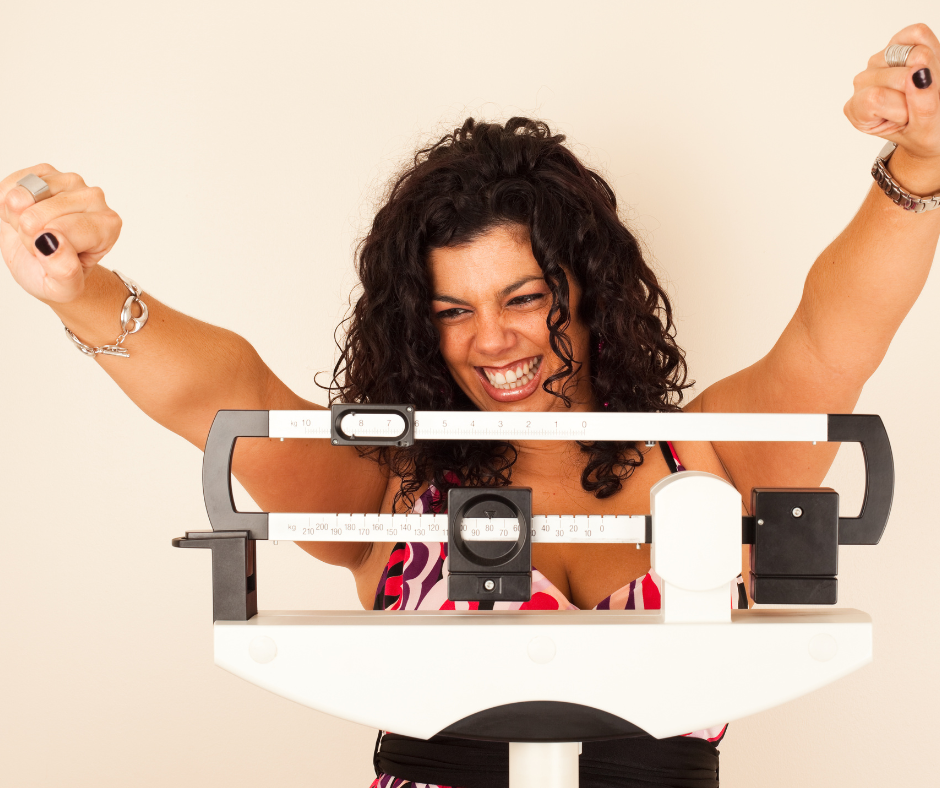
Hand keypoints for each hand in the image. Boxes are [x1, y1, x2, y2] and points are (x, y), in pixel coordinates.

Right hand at [0, 164, 121, 303]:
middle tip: (44, 243)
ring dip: (18, 218)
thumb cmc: (58, 273)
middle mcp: (94, 198)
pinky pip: (10, 186)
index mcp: (108, 226)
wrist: (44, 261)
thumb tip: (52, 243)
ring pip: (22, 197)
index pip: (61, 232)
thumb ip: (65, 273)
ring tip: (33, 228)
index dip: (46, 249)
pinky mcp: (45, 171)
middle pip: (38, 215)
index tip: (56, 256)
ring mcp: (69, 181)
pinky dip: (7, 204)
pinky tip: (23, 213)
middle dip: (30, 235)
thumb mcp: (65, 288)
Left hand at [844, 23, 939, 162]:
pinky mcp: (897, 43)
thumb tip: (920, 72)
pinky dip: (933, 49)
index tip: (908, 118)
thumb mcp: (924, 129)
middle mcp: (862, 83)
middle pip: (899, 76)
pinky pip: (918, 33)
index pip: (876, 99)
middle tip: (925, 101)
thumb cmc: (922, 131)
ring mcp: (877, 61)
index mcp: (857, 111)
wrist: (931, 123)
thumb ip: (922, 105)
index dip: (903, 108)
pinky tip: (928, 67)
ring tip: (927, 87)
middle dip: (922, 89)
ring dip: (932, 71)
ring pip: (913, 55)